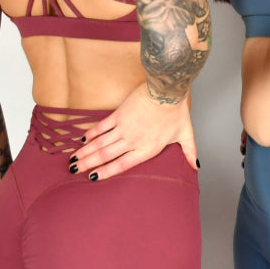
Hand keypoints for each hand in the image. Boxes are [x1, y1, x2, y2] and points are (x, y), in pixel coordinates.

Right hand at [70, 83, 197, 180]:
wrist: (167, 90)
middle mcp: (132, 141)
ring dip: (85, 152)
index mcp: (147, 149)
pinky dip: (91, 134)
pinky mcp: (119, 114)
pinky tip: (83, 140)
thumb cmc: (176, 112)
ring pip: (100, 143)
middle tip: (74, 170)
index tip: (93, 178)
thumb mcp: (186, 134)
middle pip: (106, 156)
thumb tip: (195, 166)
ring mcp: (124, 127)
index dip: (106, 172)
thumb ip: (189, 152)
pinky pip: (102, 127)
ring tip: (74, 159)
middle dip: (89, 164)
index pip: (122, 165)